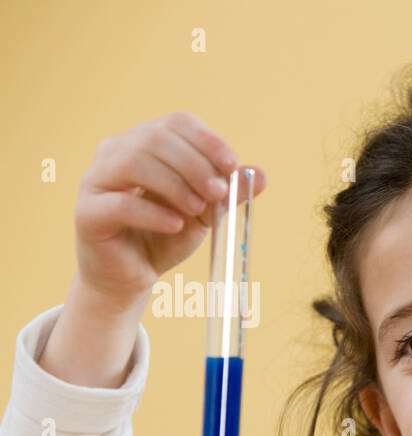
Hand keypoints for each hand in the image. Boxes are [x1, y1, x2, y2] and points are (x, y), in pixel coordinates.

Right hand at [73, 111, 267, 311]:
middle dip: (194, 165)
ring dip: (174, 184)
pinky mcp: (87, 212)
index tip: (231, 165)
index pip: (175, 123)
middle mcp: (115, 152)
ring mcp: (96, 180)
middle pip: (154, 139)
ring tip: (198, 209)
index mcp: (144, 143)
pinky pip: (120, 204)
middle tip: (218, 193)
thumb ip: (227, 193)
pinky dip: (153, 213)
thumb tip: (261, 176)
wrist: (133, 274)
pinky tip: (176, 225)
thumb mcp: (205, 211)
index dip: (206, 140)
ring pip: (133, 162)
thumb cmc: (167, 234)